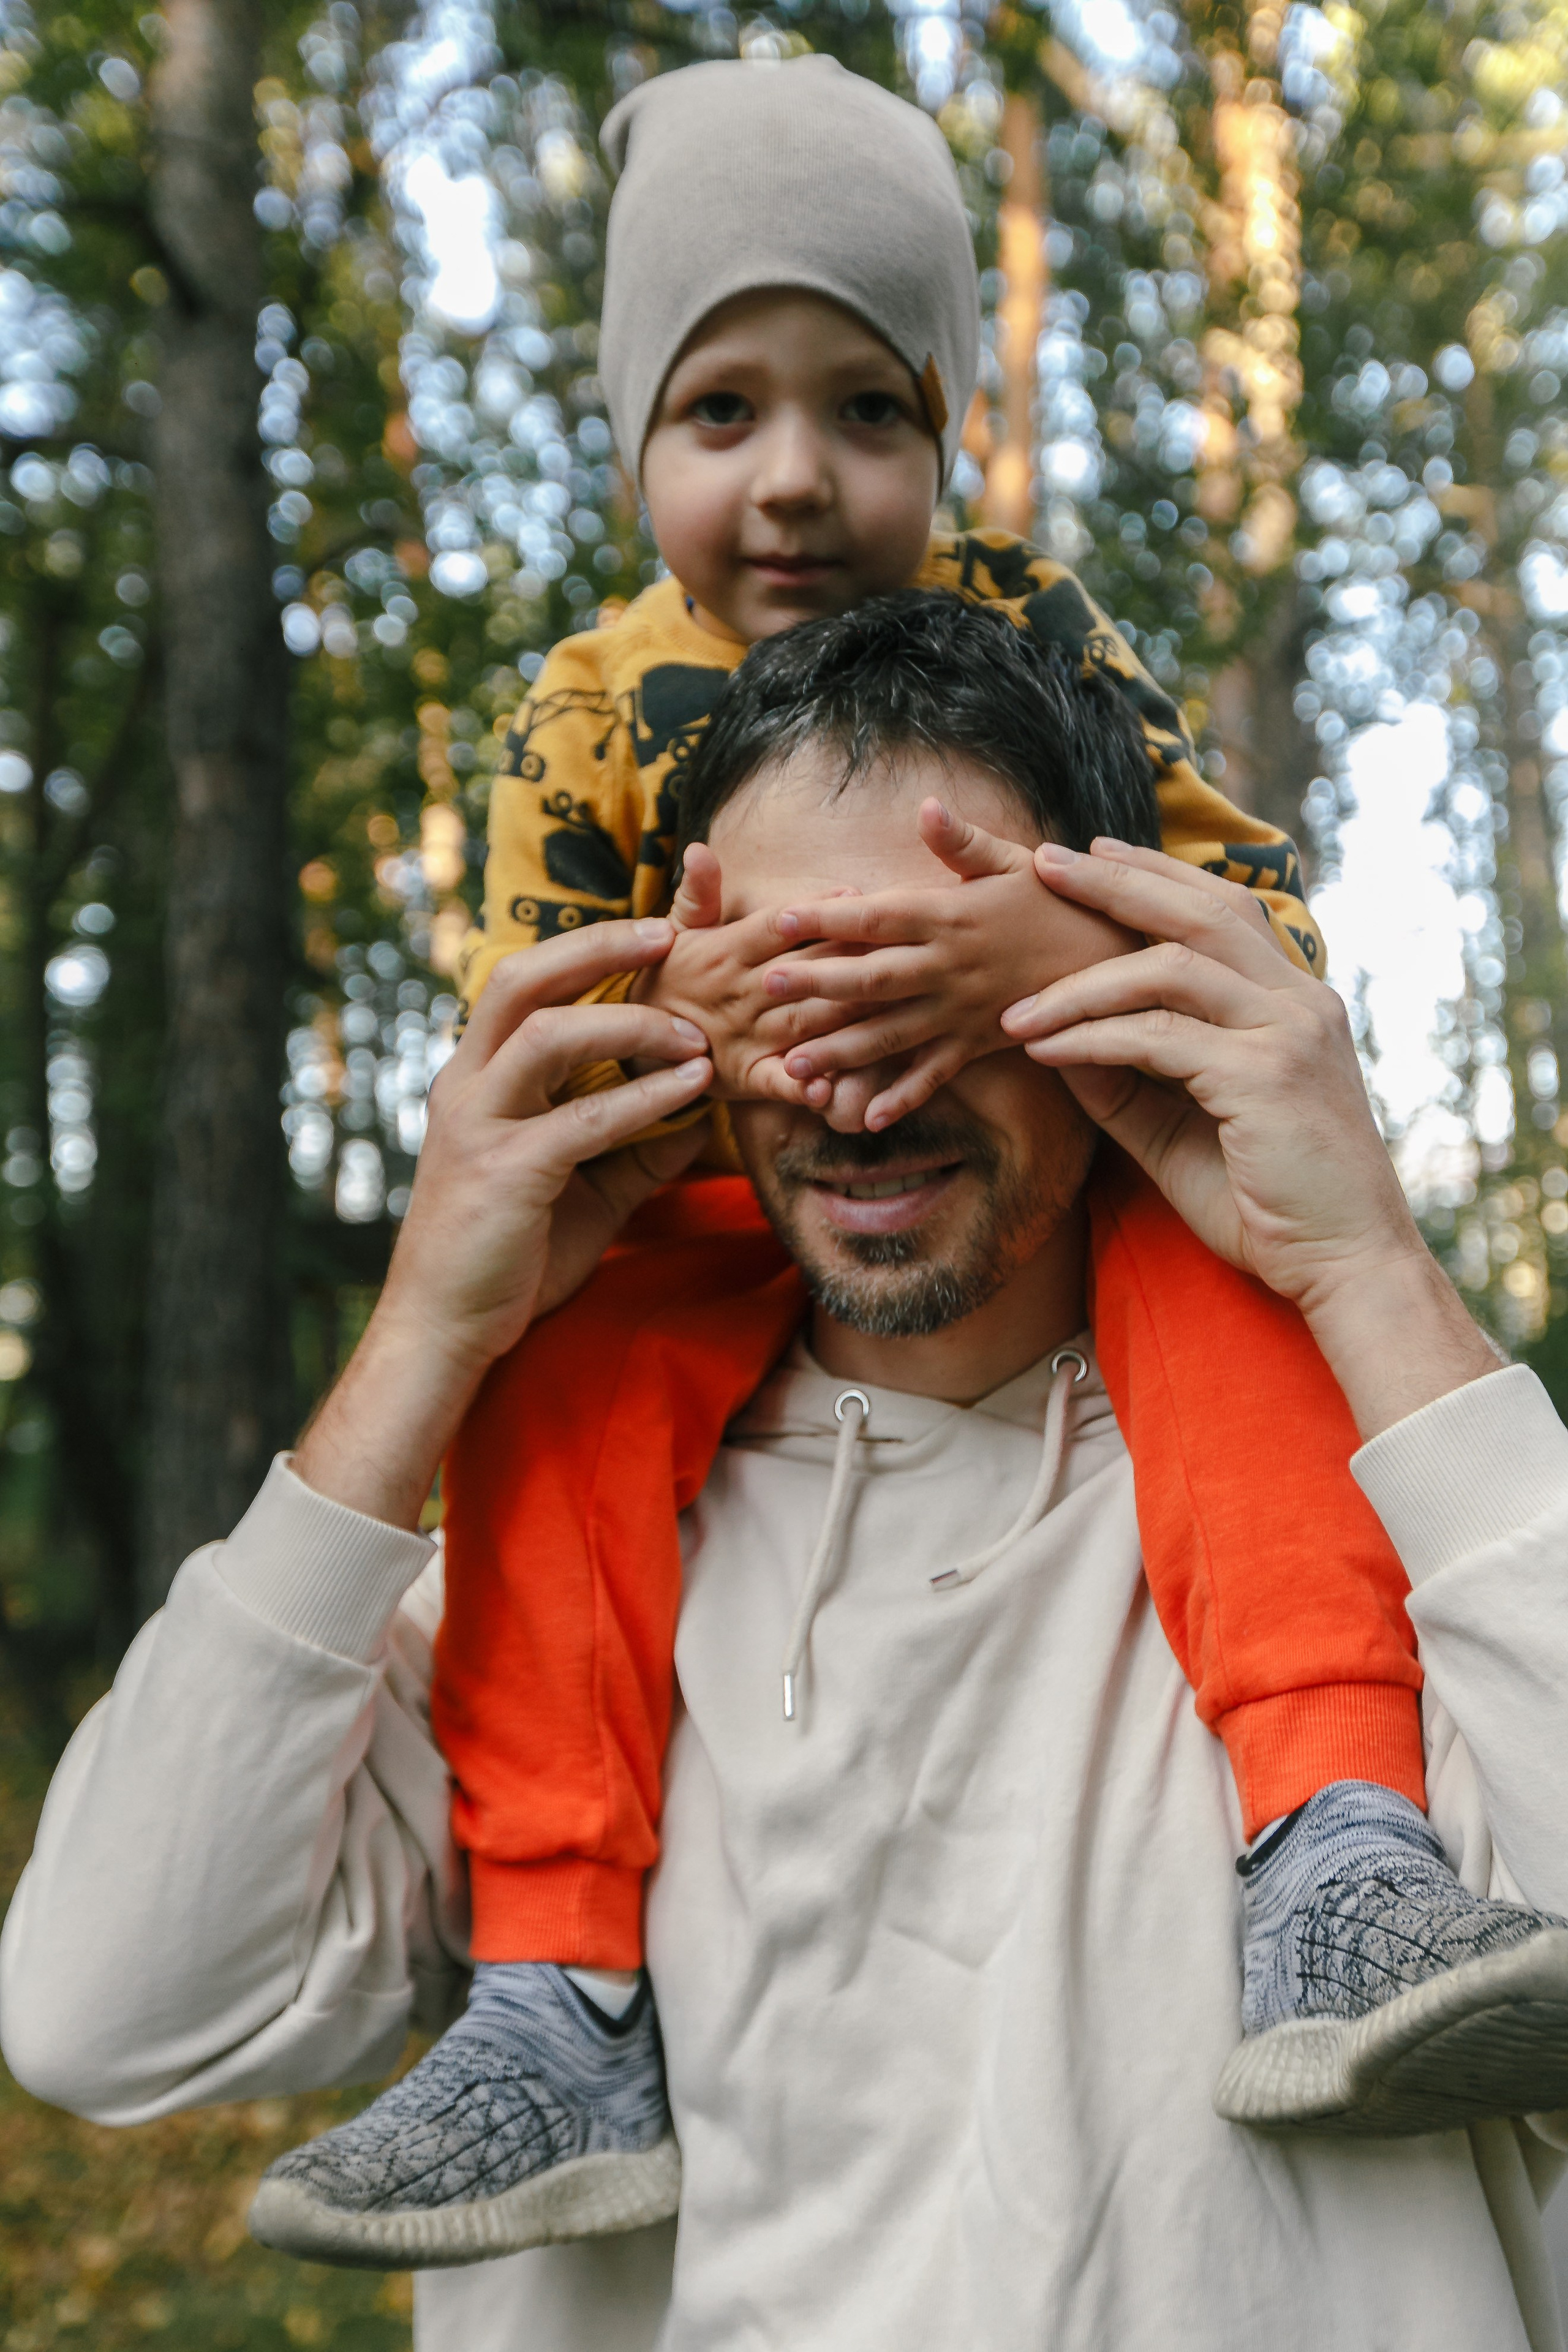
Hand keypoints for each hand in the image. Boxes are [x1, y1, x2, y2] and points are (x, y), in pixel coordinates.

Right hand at [293, 919, 713, 1527]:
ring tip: (696, 1037)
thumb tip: (697, 1111)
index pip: (526, 985)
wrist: (447, 1330)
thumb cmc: (512, 1258)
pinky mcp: (504, 1171)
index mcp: (478, 1079)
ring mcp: (478, 1125)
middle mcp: (467, 1086)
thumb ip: (635, 1145)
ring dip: (632, 1024)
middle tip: (669, 932)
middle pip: (522, 979)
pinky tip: (690, 1092)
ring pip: (548, 1034)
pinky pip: (580, 1118)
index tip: (655, 930)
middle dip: (597, 945)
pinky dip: (642, 1098)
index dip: (587, 948)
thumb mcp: (585, 1189)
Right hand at [634, 842, 876, 1100]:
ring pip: (802, 1022)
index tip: (855, 895)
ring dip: (844, 1015)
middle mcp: (739, 993)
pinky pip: (777, 1081)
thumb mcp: (677, 930)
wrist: (640, 1037)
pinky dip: (802, 1085)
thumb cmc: (673, 974)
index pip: (776, 927)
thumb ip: (697, 893)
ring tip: (890, 1006)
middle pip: (802, 972)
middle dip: (849, 959)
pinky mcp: (747, 1076)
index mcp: (725, 952)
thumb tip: (699, 849)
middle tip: (899, 947)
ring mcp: (745, 1037)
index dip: (813, 912)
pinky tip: (830, 1088)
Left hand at [755, 801, 1138, 1129]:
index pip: (879, 915)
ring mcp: (963, 1011)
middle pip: (873, 978)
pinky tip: (864, 1118)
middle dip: (817, 984)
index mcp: (952, 916)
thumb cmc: (1059, 902)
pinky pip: (935, 1076)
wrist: (1118, 958)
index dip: (828, 917)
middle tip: (765, 987)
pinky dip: (902, 1098)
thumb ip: (963, 843)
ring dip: (840, 1050)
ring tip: (791, 1064)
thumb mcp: (1016, 862)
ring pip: (892, 1034)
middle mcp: (951, 967)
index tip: (780, 918)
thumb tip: (926, 805)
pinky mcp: (980, 1044)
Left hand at [1000, 840, 1496, 1435]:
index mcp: (1293, 1002)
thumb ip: (1125, 1079)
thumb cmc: (1266, 1204)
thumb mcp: (1179, 1129)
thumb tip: (1054, 1039)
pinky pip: (1160, 1037)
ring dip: (1081, 982)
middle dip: (1115, 880)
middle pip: (1199, 909)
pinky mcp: (1265, 1077)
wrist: (1343, 1267)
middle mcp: (1300, 1001)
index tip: (1090, 858)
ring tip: (1015, 1008)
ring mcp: (1289, 1033)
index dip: (1155, 875)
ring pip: (1169, 966)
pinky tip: (1045, 1050)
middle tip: (1044, 862)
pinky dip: (1093, 1037)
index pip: (1221, 910)